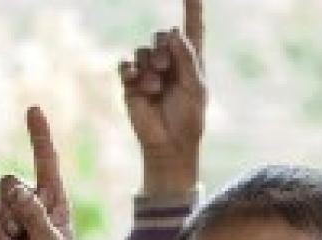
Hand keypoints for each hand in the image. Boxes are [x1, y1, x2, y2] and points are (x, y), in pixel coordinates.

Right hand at [0, 106, 73, 239]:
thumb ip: (34, 217)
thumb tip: (15, 189)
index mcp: (55, 203)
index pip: (46, 163)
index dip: (39, 136)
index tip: (33, 109)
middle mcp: (32, 206)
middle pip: (7, 182)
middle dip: (10, 208)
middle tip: (22, 236)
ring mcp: (10, 221)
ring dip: (1, 231)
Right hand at [120, 0, 205, 195]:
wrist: (169, 145)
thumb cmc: (188, 119)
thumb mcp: (195, 88)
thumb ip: (187, 59)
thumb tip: (172, 32)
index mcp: (191, 62)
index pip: (192, 29)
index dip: (192, 7)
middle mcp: (169, 63)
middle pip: (160, 36)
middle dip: (163, 50)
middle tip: (166, 70)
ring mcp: (148, 72)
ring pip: (143, 50)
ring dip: (150, 67)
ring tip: (155, 89)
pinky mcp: (131, 84)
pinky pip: (126, 65)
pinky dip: (131, 72)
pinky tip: (139, 85)